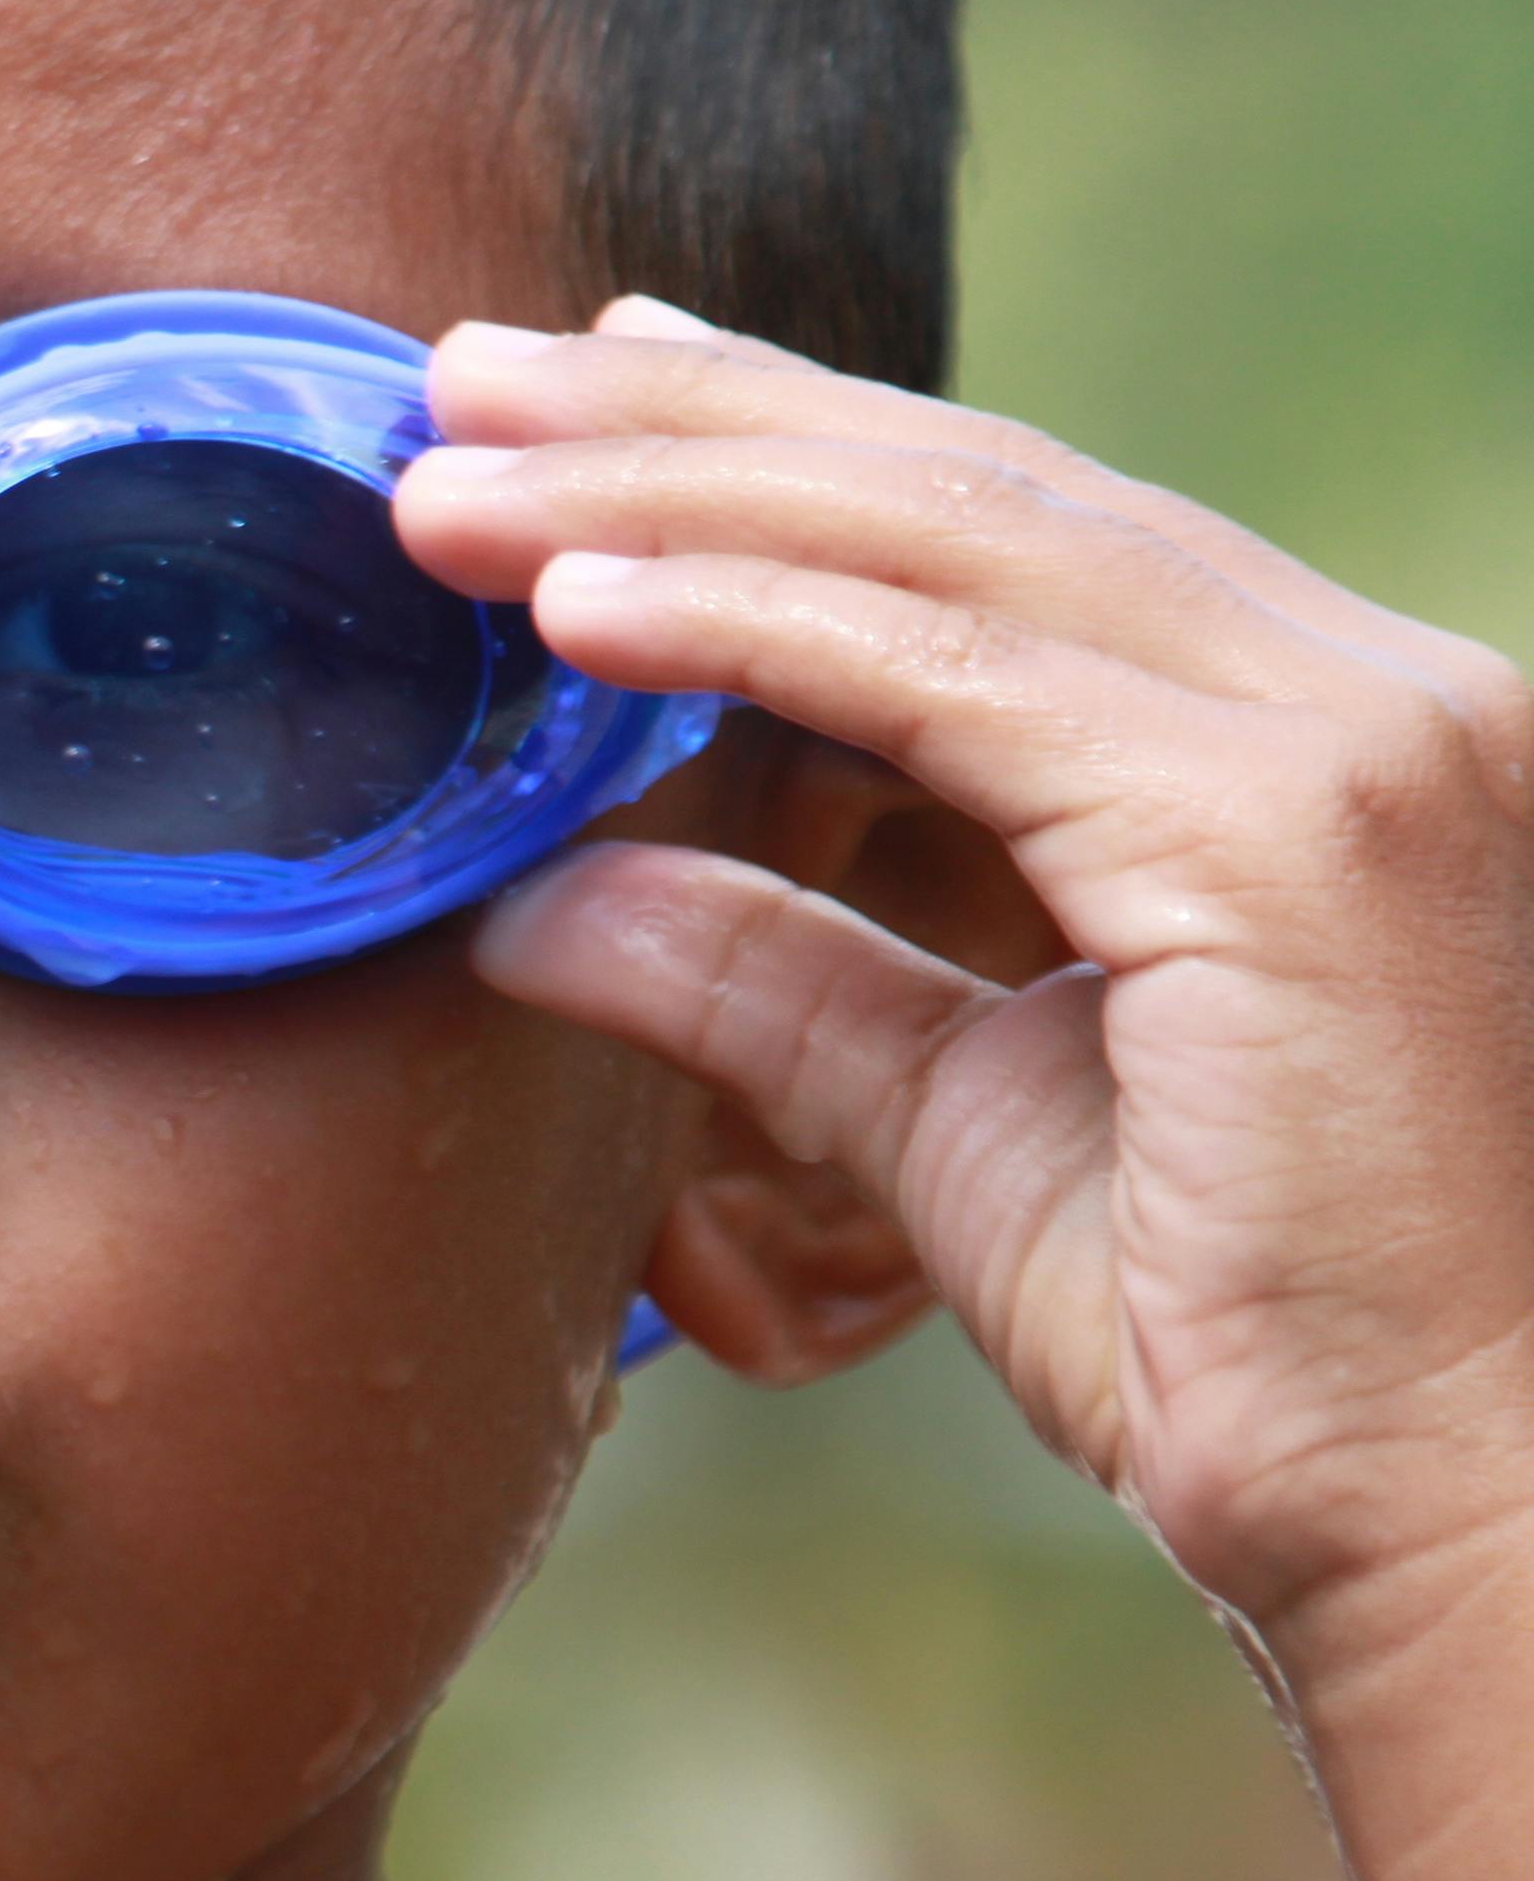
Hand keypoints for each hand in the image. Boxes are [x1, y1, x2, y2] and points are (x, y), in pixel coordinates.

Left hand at [395, 299, 1533, 1663]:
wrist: (1437, 1511)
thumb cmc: (1235, 1342)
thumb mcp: (948, 1116)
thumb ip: (769, 980)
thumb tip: (537, 900)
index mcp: (1308, 738)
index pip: (1010, 531)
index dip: (786, 439)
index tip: (593, 384)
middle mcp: (1364, 696)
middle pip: (969, 495)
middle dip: (694, 420)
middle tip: (464, 369)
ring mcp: (1355, 745)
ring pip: (948, 556)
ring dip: (669, 500)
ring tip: (446, 482)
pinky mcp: (1291, 836)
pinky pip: (954, 688)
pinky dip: (747, 626)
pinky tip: (570, 606)